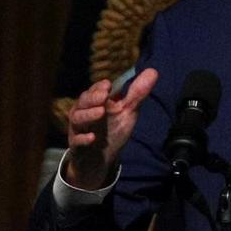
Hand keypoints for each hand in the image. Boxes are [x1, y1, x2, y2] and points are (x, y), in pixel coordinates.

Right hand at [64, 68, 157, 189]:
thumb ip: (137, 93)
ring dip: (88, 115)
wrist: (100, 159)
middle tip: (104, 95)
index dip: (99, 87)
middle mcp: (83, 112)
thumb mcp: (127, 112)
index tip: (108, 84)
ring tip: (100, 112)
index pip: (94, 90)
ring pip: (78, 119)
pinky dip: (83, 139)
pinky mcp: (77, 146)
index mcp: (94, 102)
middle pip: (83, 101)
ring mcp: (79, 129)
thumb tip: (153, 71)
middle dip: (93, 98)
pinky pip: (77, 141)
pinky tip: (92, 138)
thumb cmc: (112, 131)